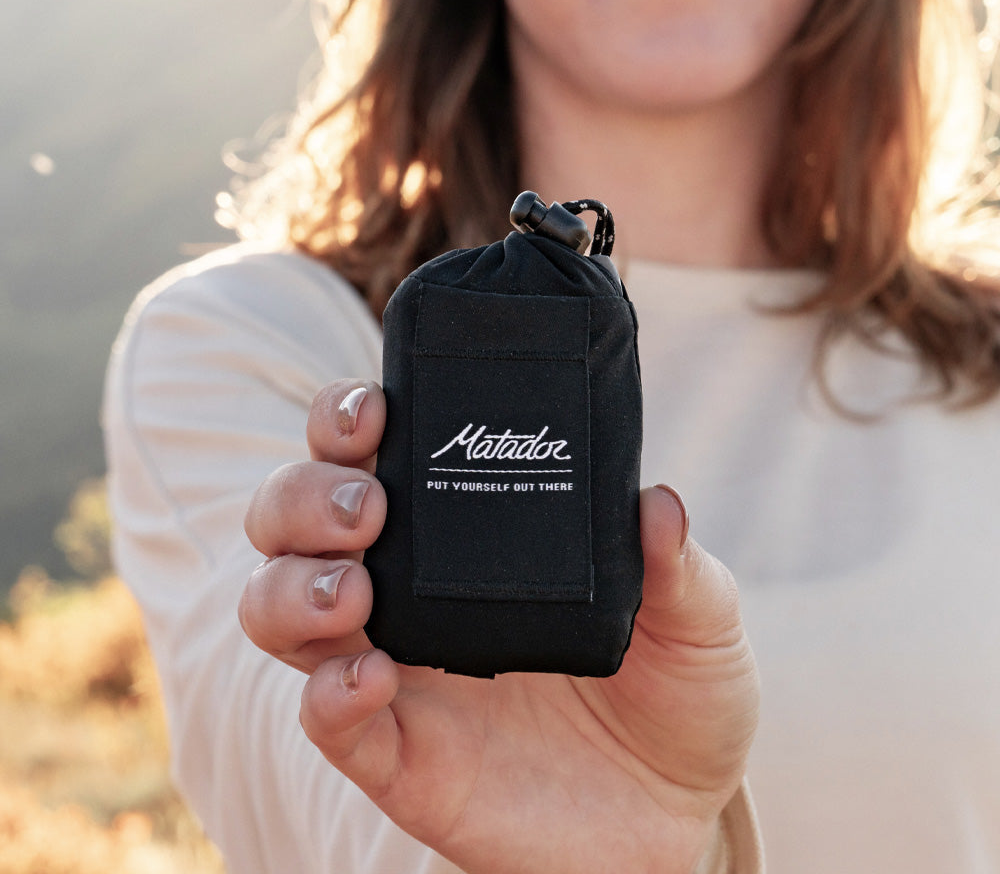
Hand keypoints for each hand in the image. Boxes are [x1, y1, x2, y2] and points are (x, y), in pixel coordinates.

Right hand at [240, 378, 758, 873]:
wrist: (670, 814)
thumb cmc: (671, 694)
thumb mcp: (695, 621)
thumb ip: (678, 567)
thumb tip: (658, 503)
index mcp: (466, 534)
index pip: (372, 454)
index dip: (347, 419)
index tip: (376, 410)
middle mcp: (411, 588)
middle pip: (296, 519)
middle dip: (304, 496)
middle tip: (367, 506)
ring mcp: (397, 669)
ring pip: (279, 609)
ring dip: (292, 587)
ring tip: (351, 590)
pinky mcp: (397, 752)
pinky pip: (325, 718)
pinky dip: (327, 693)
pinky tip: (369, 676)